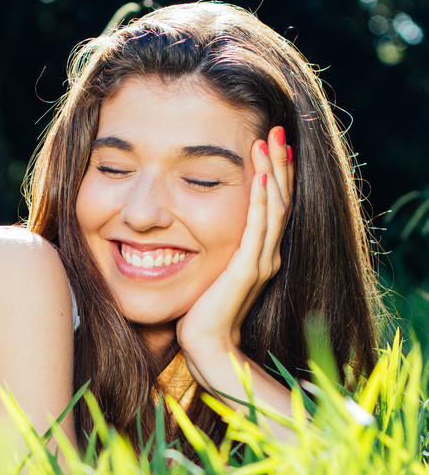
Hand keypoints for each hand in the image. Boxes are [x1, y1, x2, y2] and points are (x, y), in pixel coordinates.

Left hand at [176, 125, 293, 374]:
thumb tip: (193, 228)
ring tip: (269, 139)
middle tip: (278, 128)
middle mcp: (267, 254)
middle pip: (282, 198)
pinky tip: (260, 177)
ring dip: (272, 170)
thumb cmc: (201, 313)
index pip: (274, 203)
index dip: (275, 171)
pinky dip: (261, 201)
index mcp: (260, 254)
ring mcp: (261, 262)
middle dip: (280, 161)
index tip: (270, 141)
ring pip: (275, 207)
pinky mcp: (248, 270)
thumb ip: (214, 250)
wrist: (206, 346)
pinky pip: (259, 229)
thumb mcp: (210, 270)